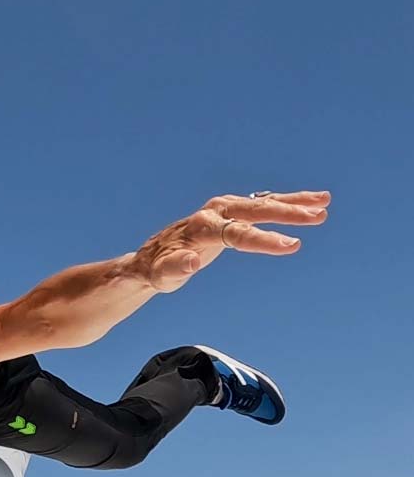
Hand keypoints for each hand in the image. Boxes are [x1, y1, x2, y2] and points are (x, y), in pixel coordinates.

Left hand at [129, 190, 329, 291]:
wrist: (153, 257)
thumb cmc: (159, 269)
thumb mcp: (163, 275)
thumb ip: (176, 268)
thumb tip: (192, 262)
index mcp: (201, 228)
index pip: (237, 233)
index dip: (264, 240)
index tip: (292, 245)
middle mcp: (214, 213)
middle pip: (255, 211)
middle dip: (287, 213)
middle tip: (317, 217)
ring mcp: (224, 209)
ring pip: (263, 202)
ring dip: (294, 202)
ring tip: (324, 202)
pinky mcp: (232, 211)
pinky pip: (263, 203)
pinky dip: (287, 201)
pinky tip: (312, 201)